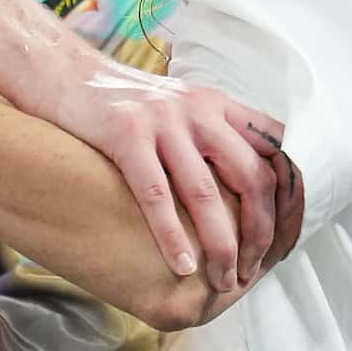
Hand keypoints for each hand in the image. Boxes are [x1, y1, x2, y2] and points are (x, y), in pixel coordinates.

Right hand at [64, 57, 283, 291]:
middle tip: (253, 269)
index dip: (289, 195)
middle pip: (252, 176)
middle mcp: (198, 110)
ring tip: (223, 279)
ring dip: (221, 246)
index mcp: (217, 105)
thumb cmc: (119, 101)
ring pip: (206, 194)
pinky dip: (173, 235)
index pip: (276, 148)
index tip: (287, 234)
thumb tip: (242, 186)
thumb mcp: (177, 107)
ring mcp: (162, 122)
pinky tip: (182, 265)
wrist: (61, 71)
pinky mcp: (126, 136)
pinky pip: (156, 195)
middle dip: (261, 231)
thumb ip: (210, 134)